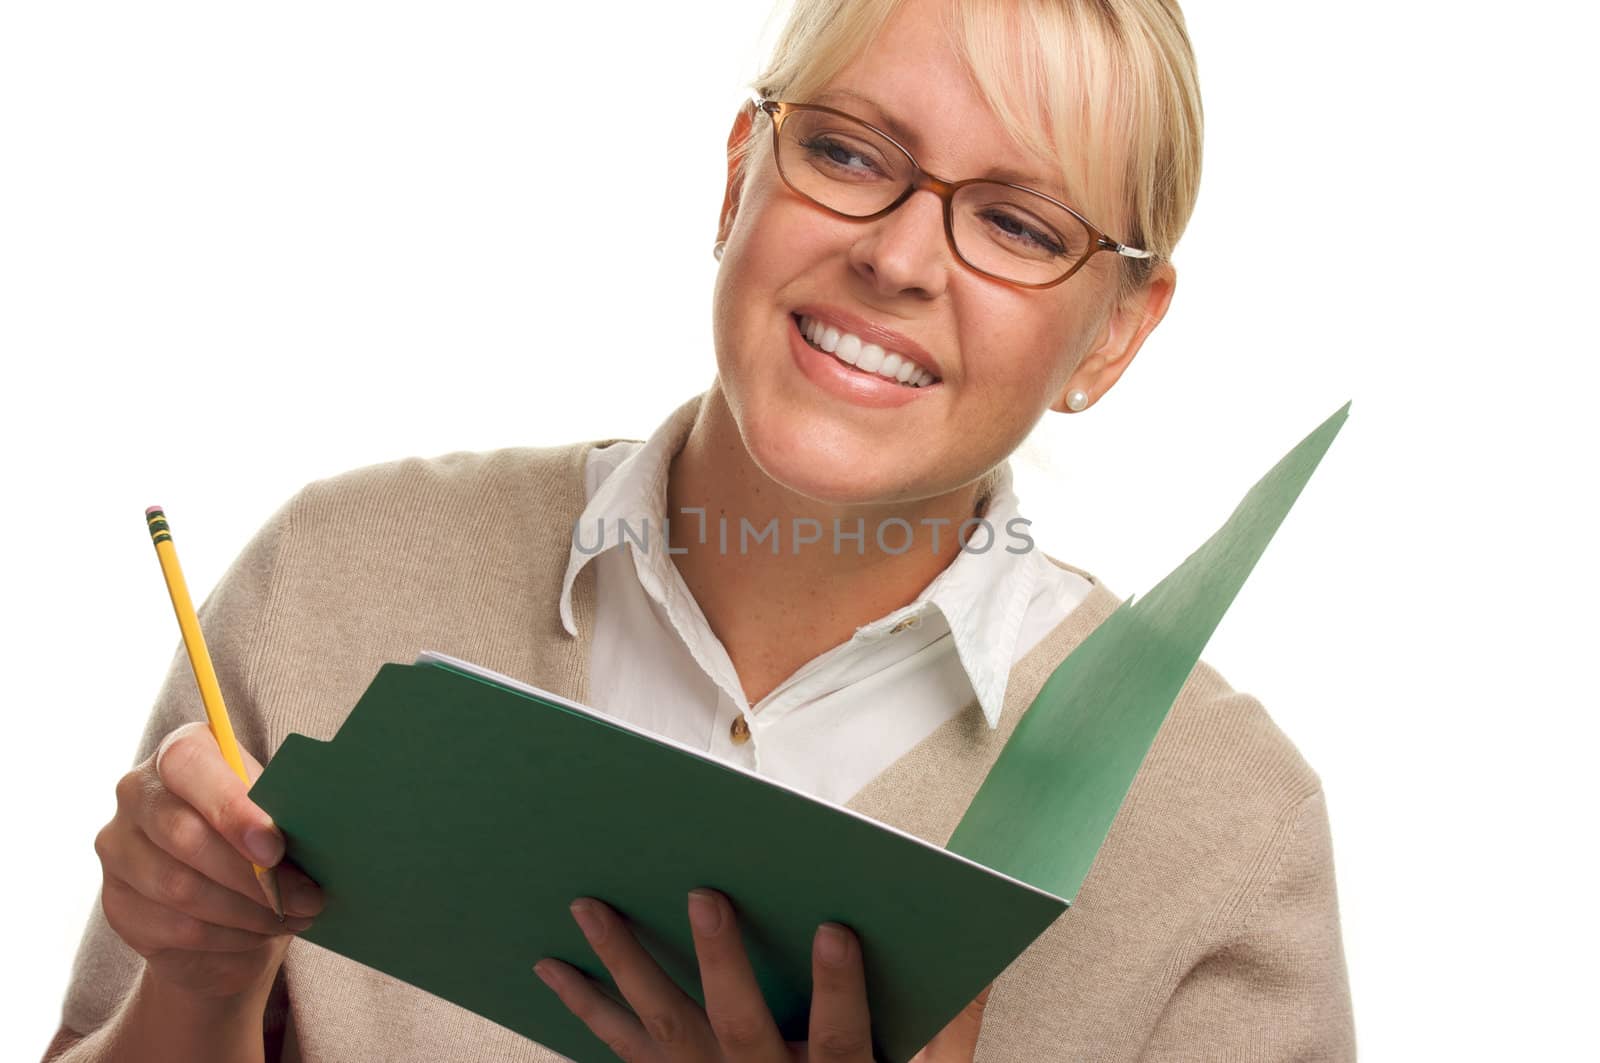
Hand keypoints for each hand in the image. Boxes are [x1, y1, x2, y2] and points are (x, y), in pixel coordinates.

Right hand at [93, 721, 324, 1000]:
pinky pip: (175, 927)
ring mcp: (119, 848)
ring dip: (248, 910)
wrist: (227, 898)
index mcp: (180, 753)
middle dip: (253, 874)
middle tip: (308, 896)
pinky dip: (229, 935)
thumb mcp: (276, 811)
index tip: (274, 848)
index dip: (231, 808)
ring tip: (294, 916)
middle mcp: (137, 792)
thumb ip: (281, 809)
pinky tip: (261, 932)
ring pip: (180, 889)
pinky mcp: (117, 902)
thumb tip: (313, 827)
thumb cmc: (261, 837)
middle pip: (184, 835)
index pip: (189, 765)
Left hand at [535, 889, 989, 1061]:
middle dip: (719, 960)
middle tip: (703, 894)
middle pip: (737, 1029)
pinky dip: (584, 1010)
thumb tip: (979, 973)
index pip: (841, 1040)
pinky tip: (552, 971)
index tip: (837, 927)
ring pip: (658, 1033)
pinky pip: (618, 1053)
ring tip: (588, 909)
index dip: (839, 987)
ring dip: (621, 968)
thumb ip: (948, 1038)